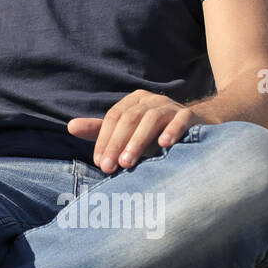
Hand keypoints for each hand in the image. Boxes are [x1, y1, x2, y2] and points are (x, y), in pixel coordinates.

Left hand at [67, 91, 206, 172]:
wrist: (197, 129)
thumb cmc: (156, 134)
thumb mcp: (127, 134)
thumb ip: (101, 131)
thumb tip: (70, 126)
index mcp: (133, 102)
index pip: (113, 118)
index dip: (104, 140)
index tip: (99, 163)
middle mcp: (151, 100)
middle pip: (129, 119)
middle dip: (117, 144)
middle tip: (109, 167)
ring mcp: (171, 106)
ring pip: (151, 119)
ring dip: (138, 141)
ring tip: (128, 162)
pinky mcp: (190, 115)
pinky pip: (181, 120)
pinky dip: (172, 131)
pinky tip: (164, 145)